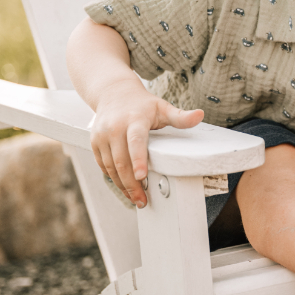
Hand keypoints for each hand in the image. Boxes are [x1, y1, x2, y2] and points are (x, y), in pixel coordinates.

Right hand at [89, 80, 202, 207]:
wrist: (113, 93)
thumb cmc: (143, 105)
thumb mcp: (162, 107)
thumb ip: (180, 116)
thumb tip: (200, 115)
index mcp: (134, 119)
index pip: (136, 140)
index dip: (138, 159)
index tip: (141, 176)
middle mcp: (115, 128)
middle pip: (121, 160)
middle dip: (132, 184)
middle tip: (142, 200)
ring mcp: (102, 136)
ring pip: (111, 167)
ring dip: (122, 185)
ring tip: (135, 198)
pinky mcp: (94, 143)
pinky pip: (103, 165)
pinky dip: (114, 178)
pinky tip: (125, 187)